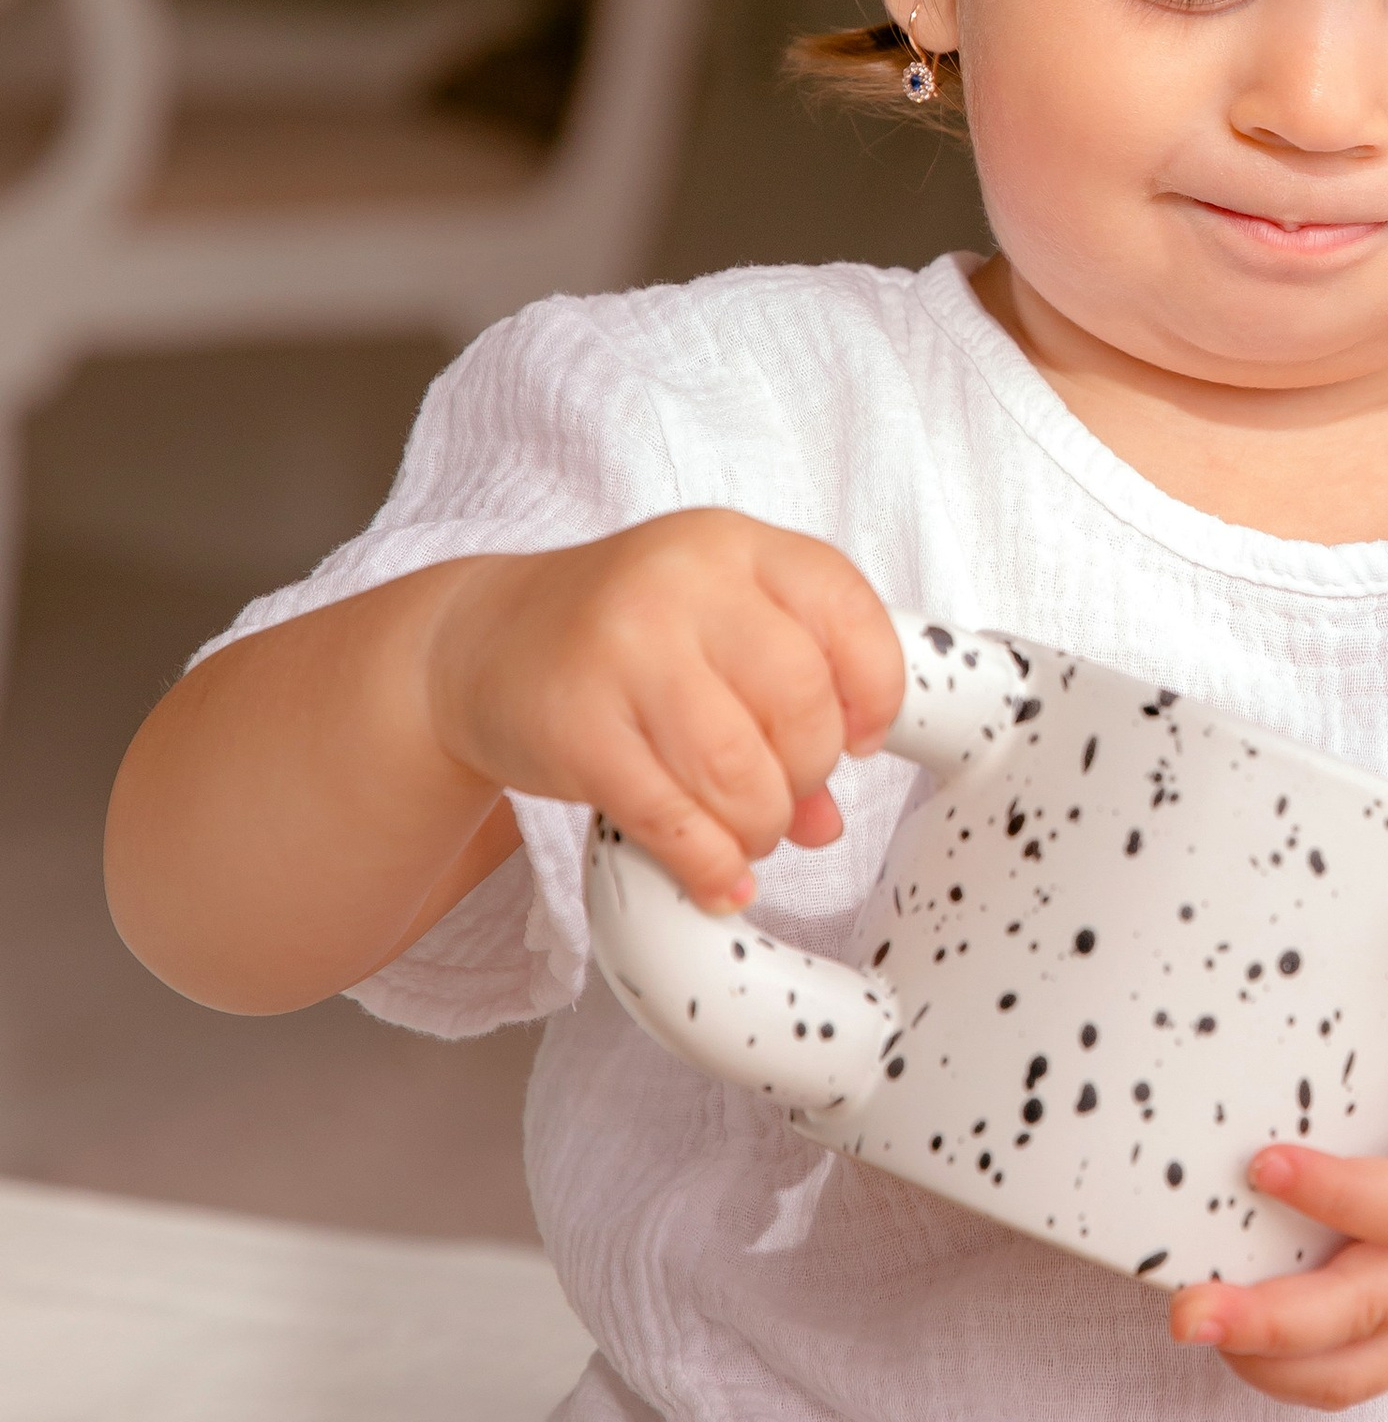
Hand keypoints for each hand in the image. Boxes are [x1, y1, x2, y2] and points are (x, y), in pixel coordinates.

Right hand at [419, 511, 909, 913]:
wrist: (478, 643)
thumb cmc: (615, 637)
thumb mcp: (710, 633)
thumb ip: (783, 706)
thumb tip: (828, 822)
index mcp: (734, 545)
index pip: (849, 613)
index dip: (875, 691)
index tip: (858, 738)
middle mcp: (683, 582)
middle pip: (803, 704)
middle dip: (806, 773)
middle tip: (781, 794)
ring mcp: (625, 649)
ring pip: (742, 772)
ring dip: (758, 826)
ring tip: (742, 833)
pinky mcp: (577, 727)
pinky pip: (673, 819)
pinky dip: (707, 865)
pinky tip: (712, 876)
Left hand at [1167, 895, 1387, 1409]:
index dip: (1345, 1196)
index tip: (1261, 1162)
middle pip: (1379, 1310)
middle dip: (1282, 1318)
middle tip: (1192, 1307)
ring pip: (1360, 1364)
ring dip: (1271, 1357)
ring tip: (1192, 1323)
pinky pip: (1349, 1375)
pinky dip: (1283, 1371)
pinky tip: (1224, 1336)